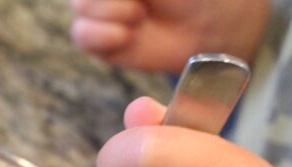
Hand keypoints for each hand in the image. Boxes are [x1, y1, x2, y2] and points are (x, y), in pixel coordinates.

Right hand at [69, 0, 270, 71]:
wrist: (210, 27)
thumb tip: (125, 2)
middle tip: (144, 0)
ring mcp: (97, 7)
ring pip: (80, 6)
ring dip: (114, 12)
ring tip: (140, 15)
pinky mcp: (99, 38)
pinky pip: (82, 35)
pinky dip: (106, 37)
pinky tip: (129, 35)